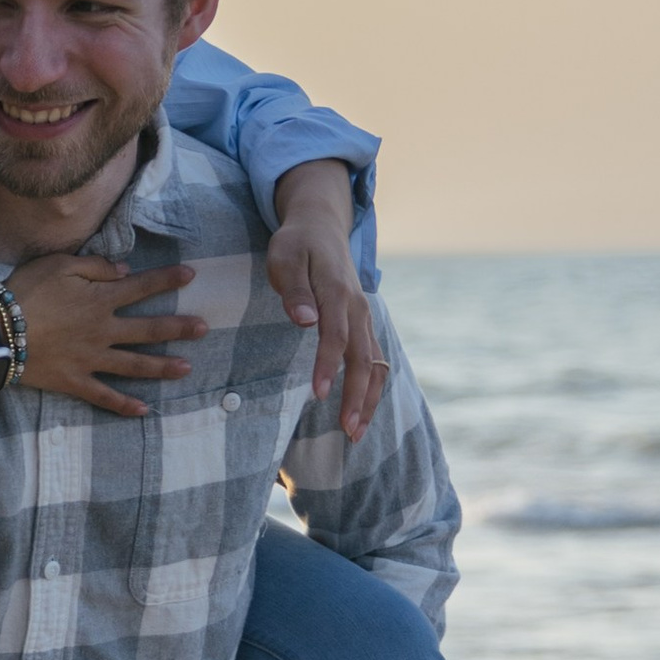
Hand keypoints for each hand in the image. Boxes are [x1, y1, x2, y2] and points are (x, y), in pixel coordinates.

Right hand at [7, 253, 204, 417]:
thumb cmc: (24, 292)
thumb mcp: (58, 265)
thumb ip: (95, 267)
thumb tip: (125, 271)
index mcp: (100, 299)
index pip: (141, 287)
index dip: (167, 280)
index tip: (191, 275)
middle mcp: (103, 330)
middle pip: (148, 329)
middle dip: (178, 328)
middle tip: (204, 328)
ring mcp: (91, 359)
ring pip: (135, 365)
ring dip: (163, 367)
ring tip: (187, 369)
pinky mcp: (75, 381)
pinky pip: (104, 396)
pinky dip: (123, 405)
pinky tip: (144, 411)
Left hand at [264, 169, 387, 440]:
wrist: (321, 226)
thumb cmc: (296, 244)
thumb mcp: (284, 256)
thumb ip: (294, 289)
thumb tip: (304, 319)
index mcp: (337, 292)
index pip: (335, 336)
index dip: (328, 366)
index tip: (318, 394)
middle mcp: (358, 308)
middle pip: (362, 358)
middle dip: (357, 397)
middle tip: (348, 431)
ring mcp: (364, 316)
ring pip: (375, 363)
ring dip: (369, 399)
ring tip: (356, 432)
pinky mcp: (364, 323)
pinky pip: (374, 359)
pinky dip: (372, 387)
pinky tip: (362, 410)